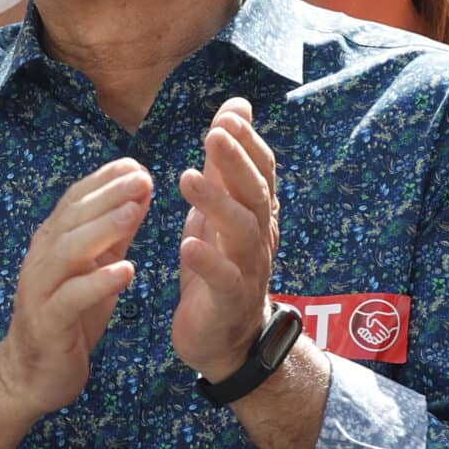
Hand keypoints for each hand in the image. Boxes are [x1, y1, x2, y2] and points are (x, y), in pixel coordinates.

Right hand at [0, 157, 148, 419]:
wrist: (30, 373)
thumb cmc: (68, 317)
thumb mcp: (95, 268)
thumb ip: (114, 234)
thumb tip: (139, 191)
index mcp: (52, 243)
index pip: (75, 201)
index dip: (103, 181)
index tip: (136, 165)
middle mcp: (41, 259)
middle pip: (72, 218)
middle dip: (107, 195)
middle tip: (142, 177)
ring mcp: (40, 289)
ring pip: (69, 251)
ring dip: (102, 229)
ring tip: (134, 212)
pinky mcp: (48, 322)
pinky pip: (71, 298)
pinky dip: (98, 283)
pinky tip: (126, 271)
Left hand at [172, 98, 279, 381]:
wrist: (227, 339)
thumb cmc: (221, 266)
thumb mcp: (221, 209)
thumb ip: (226, 165)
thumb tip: (235, 109)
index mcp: (256, 215)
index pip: (261, 172)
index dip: (248, 143)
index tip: (229, 115)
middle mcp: (258, 238)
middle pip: (254, 195)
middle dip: (236, 162)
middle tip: (214, 134)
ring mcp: (247, 270)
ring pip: (241, 232)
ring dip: (216, 203)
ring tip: (187, 178)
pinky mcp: (229, 301)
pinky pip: (223, 280)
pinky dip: (208, 261)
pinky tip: (188, 244)